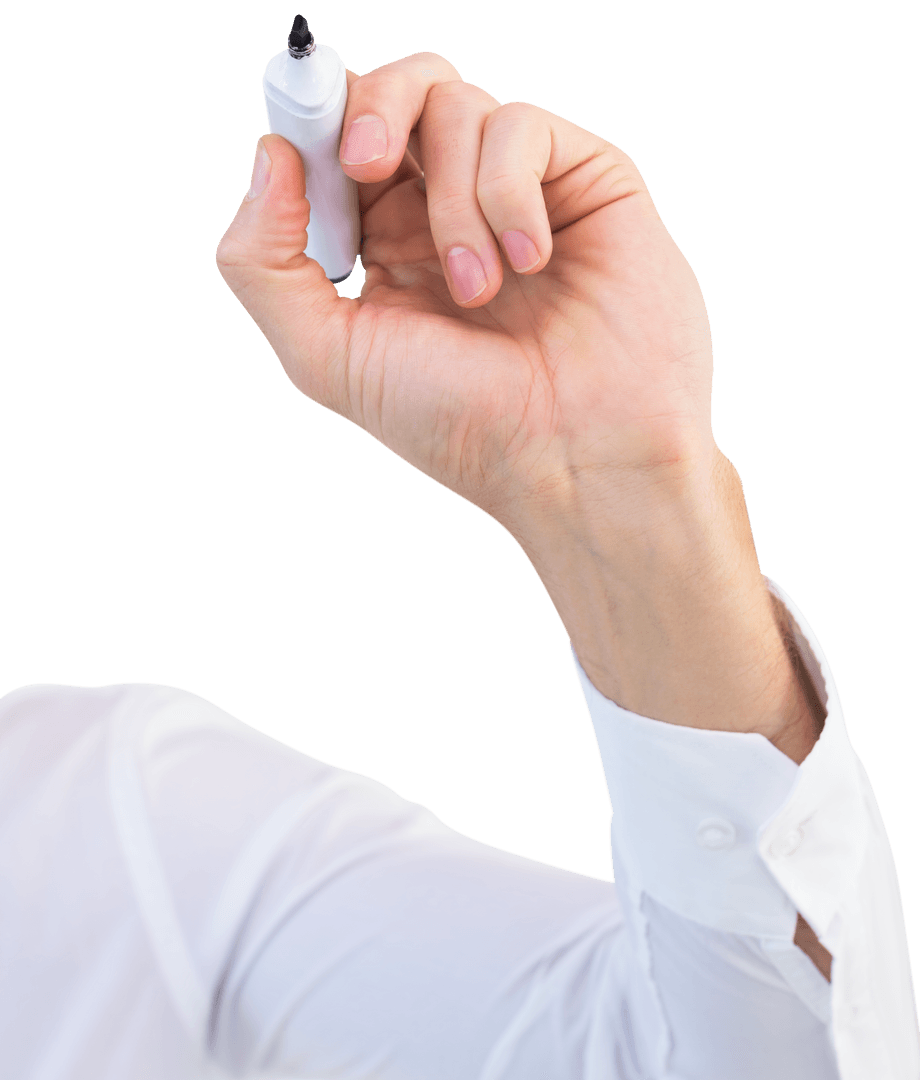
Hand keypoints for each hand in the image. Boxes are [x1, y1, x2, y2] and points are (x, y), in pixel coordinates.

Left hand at [216, 51, 718, 537]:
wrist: (574, 459)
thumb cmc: (459, 424)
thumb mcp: (329, 358)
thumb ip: (265, 263)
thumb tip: (271, 151)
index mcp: (387, 246)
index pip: (337, 141)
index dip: (312, 123)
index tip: (305, 150)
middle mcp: (449, 211)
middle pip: (396, 90)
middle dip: (369, 110)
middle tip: (366, 166)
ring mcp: (518, 193)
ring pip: (456, 106)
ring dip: (453, 202)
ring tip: (480, 290)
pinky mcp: (583, 180)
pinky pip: (522, 127)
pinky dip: (509, 193)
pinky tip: (532, 262)